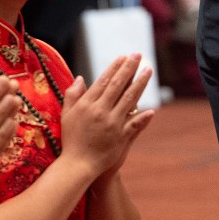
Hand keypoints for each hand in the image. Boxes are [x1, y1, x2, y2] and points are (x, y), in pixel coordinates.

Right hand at [59, 55, 153, 179]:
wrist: (77, 164)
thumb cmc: (71, 139)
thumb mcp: (67, 115)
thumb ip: (73, 95)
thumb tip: (80, 78)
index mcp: (87, 105)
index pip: (104, 81)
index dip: (115, 67)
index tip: (124, 57)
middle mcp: (100, 111)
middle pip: (118, 86)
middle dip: (129, 69)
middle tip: (138, 55)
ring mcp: (112, 124)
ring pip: (129, 100)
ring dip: (140, 84)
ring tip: (148, 70)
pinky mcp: (120, 138)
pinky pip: (134, 125)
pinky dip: (143, 118)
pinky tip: (151, 109)